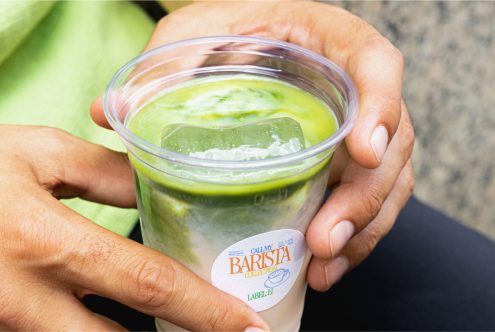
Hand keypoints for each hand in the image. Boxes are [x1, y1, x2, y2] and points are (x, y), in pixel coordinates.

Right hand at [0, 126, 267, 330]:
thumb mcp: (35, 154)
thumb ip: (105, 173)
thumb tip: (161, 188)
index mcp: (44, 243)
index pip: (148, 285)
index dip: (206, 311)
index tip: (250, 326)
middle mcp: (23, 301)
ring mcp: (6, 324)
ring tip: (186, 330)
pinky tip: (122, 322)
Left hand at [91, 1, 413, 291]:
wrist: (247, 43)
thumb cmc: (230, 32)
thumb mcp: (196, 33)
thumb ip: (163, 64)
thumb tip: (109, 114)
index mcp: (330, 42)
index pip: (377, 65)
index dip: (383, 106)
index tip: (365, 151)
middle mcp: (354, 88)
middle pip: (391, 142)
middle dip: (365, 197)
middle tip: (324, 240)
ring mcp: (356, 128)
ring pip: (386, 181)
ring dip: (362, 230)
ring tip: (322, 266)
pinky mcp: (346, 162)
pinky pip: (370, 201)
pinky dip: (354, 237)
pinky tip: (322, 265)